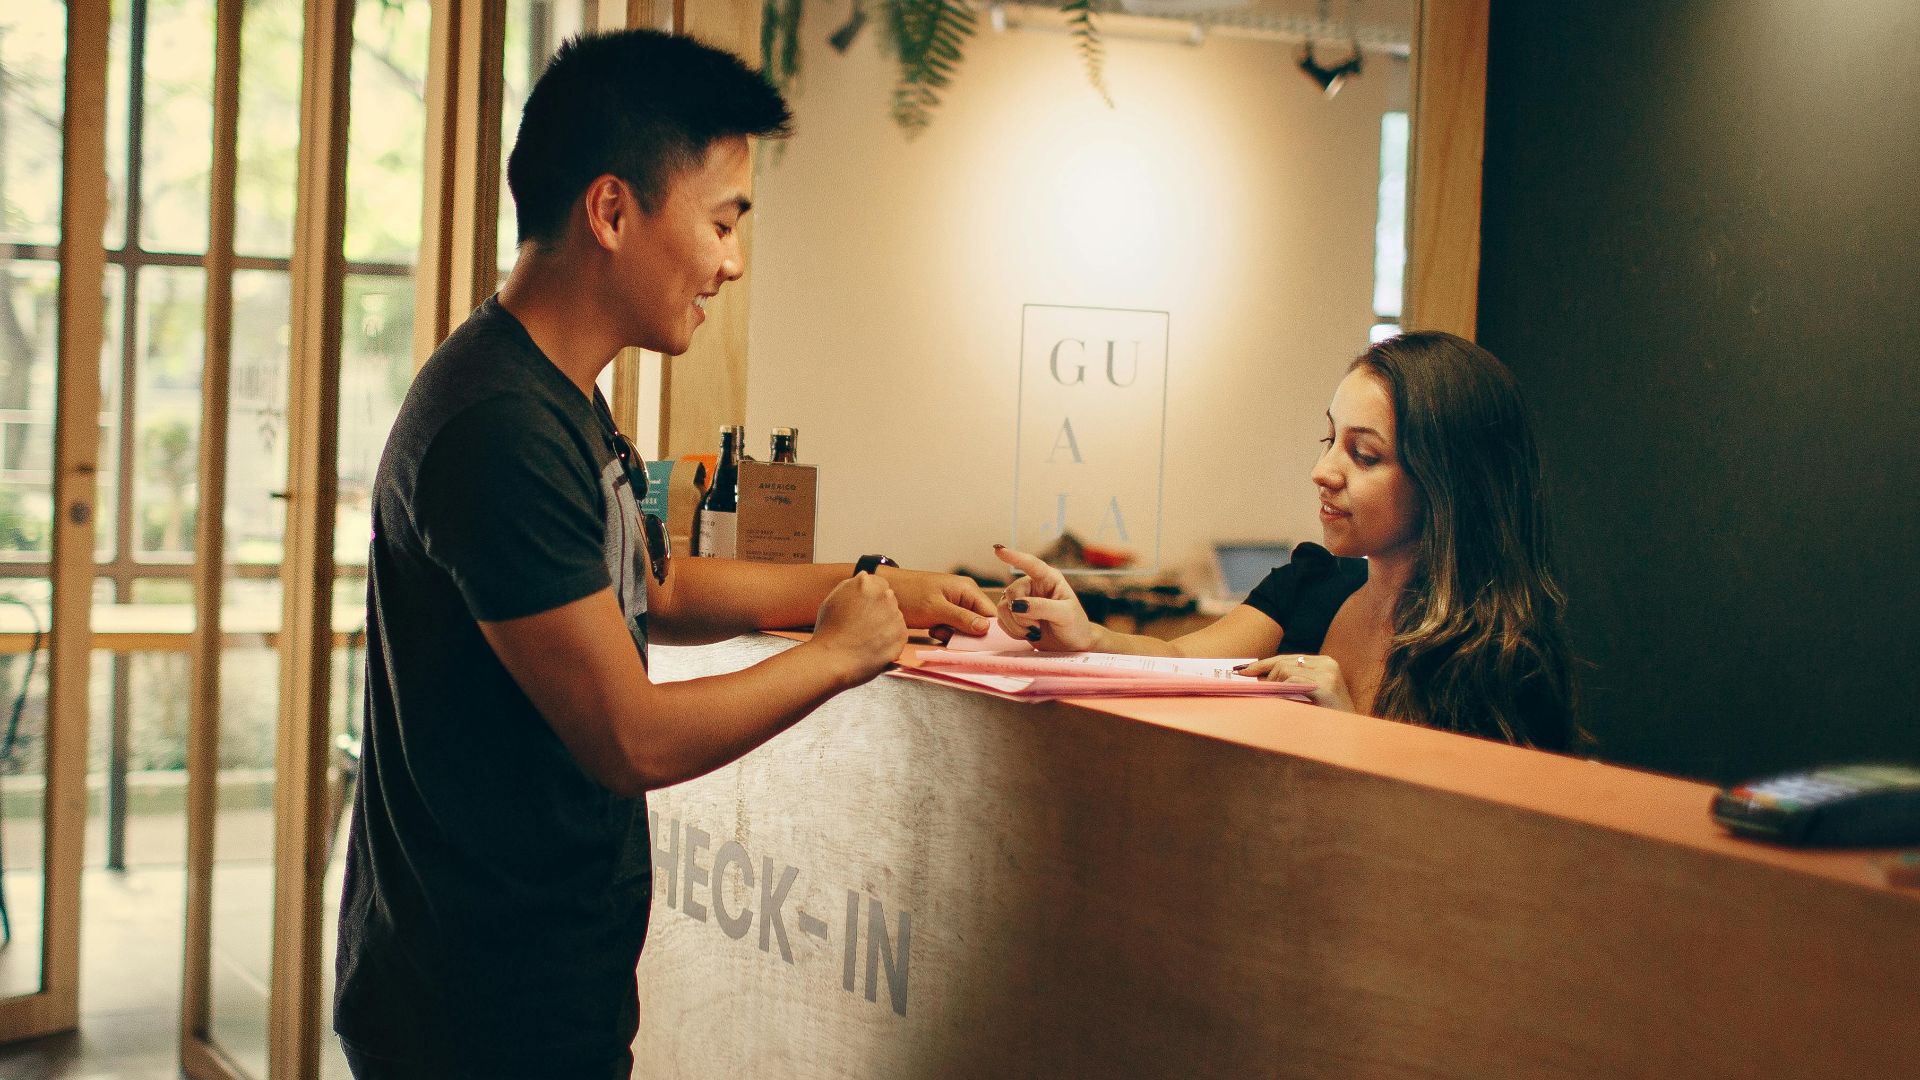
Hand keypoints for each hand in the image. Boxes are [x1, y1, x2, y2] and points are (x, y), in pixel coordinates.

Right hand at [810, 573, 906, 685]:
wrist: (832, 660)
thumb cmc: (828, 632)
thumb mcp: (833, 598)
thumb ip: (851, 585)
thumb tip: (864, 577)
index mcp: (866, 583)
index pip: (879, 584)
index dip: (871, 598)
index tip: (864, 610)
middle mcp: (884, 596)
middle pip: (888, 599)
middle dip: (879, 610)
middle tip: (863, 626)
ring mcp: (895, 615)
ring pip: (894, 617)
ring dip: (885, 625)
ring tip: (866, 639)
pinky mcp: (902, 635)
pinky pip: (899, 635)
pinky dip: (890, 641)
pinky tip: (873, 646)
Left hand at [877, 567, 994, 635]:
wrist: (884, 590)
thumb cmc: (909, 595)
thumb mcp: (936, 609)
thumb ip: (962, 618)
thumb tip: (985, 628)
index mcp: (968, 590)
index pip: (991, 614)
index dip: (990, 631)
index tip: (982, 645)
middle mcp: (965, 596)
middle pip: (980, 622)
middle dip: (968, 634)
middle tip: (949, 634)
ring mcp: (955, 604)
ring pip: (966, 628)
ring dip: (954, 634)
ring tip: (937, 630)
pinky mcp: (944, 612)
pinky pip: (954, 628)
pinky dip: (946, 632)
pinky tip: (933, 629)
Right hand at [991, 544, 1097, 651]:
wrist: (1071, 647)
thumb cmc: (1075, 626)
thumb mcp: (1065, 615)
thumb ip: (1042, 607)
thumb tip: (1017, 604)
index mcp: (1049, 578)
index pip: (1031, 564)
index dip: (1014, 556)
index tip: (998, 550)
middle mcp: (1033, 586)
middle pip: (1011, 592)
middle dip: (1020, 614)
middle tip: (1036, 626)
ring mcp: (1023, 600)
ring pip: (1002, 607)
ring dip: (1016, 624)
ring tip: (1034, 631)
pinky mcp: (1015, 615)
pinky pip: (1001, 619)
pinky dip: (1012, 630)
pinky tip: (1026, 634)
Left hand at [1236, 653, 1354, 711]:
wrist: (1349, 736)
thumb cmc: (1325, 717)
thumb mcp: (1307, 694)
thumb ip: (1290, 682)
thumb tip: (1259, 678)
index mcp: (1325, 662)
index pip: (1288, 658)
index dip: (1264, 664)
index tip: (1243, 670)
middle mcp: (1327, 664)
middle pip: (1283, 662)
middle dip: (1264, 675)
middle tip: (1251, 686)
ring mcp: (1328, 674)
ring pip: (1285, 670)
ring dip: (1273, 685)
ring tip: (1273, 699)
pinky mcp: (1325, 687)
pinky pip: (1292, 682)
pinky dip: (1281, 691)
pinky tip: (1279, 702)